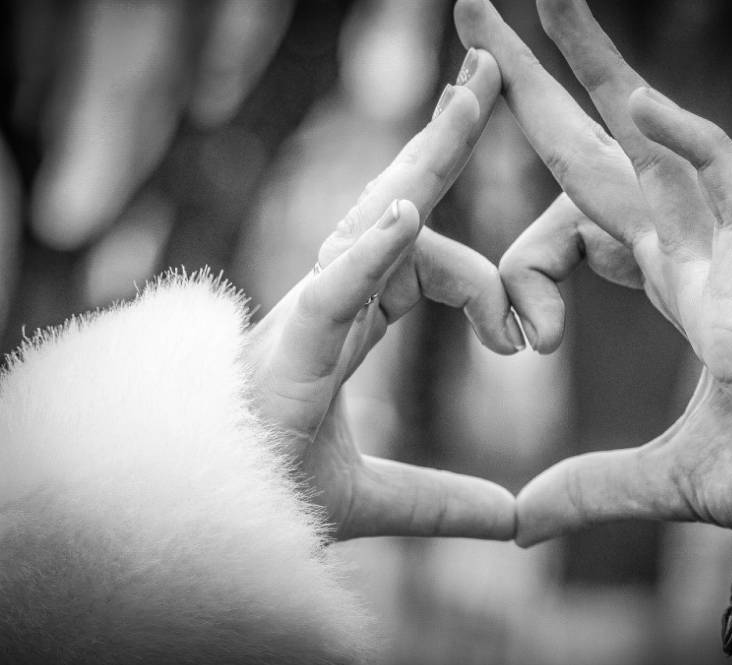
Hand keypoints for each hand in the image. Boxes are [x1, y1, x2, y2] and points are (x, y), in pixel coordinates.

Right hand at [244, 49, 521, 540]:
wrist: (205, 522)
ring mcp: (309, 313)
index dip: (483, 284)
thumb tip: (513, 520)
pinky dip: (369, 251)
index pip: (426, 259)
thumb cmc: (268, 487)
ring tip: (469, 100)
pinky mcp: (287, 345)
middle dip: (443, 140)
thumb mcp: (377, 499)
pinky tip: (409, 214)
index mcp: (355, 321)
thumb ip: (441, 501)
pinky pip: (333, 285)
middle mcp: (333, 299)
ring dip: (422, 161)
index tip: (523, 344)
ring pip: (368, 219)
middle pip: (397, 201)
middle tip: (489, 72)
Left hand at [454, 0, 731, 543]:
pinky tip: (640, 105)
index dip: (530, 251)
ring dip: (604, 68)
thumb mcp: (659, 477)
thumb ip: (589, 487)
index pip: (581, 219)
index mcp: (667, 280)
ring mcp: (727, 248)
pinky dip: (693, 145)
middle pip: (600, 150)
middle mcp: (689, 247)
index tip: (515, 340)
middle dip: (544, 83)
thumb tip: (521, 525)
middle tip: (481, 14)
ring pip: (659, 139)